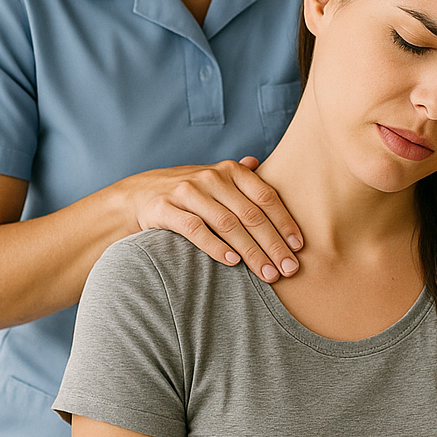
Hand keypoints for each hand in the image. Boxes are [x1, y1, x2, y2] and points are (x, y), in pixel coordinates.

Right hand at [125, 158, 302, 281]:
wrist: (138, 194)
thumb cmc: (188, 191)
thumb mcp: (215, 178)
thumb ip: (239, 176)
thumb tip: (260, 163)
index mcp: (230, 171)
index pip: (265, 197)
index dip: (284, 222)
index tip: (299, 247)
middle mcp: (211, 178)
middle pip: (250, 215)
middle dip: (273, 244)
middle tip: (288, 270)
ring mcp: (188, 192)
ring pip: (228, 224)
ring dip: (251, 252)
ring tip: (267, 273)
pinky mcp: (166, 209)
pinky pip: (196, 230)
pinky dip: (216, 247)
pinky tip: (233, 263)